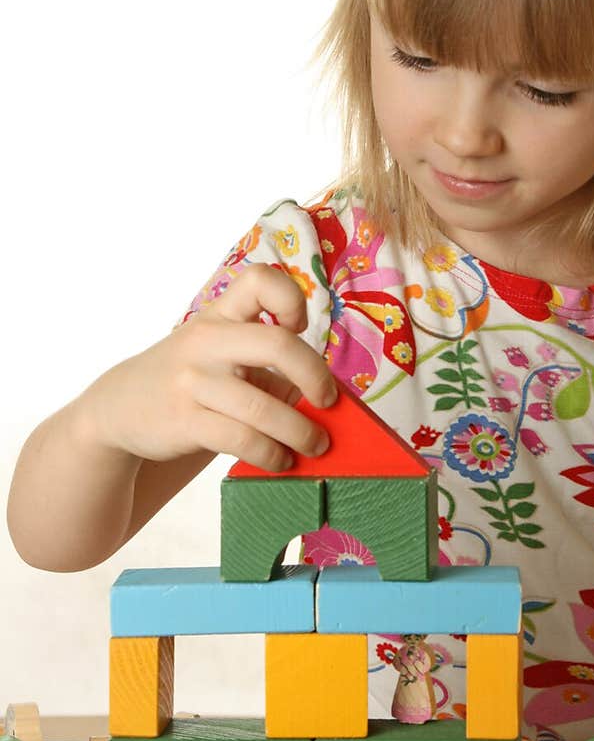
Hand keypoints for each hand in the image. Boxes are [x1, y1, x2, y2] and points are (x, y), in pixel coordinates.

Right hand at [82, 263, 336, 471]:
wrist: (119, 409)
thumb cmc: (190, 379)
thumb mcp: (218, 353)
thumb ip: (265, 363)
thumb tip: (324, 396)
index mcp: (221, 314)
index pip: (260, 280)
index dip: (291, 300)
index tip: (299, 328)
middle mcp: (207, 340)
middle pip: (278, 344)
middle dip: (315, 376)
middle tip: (328, 400)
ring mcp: (193, 380)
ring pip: (263, 406)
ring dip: (300, 431)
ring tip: (315, 445)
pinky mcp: (184, 420)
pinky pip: (241, 439)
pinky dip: (271, 454)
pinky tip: (279, 460)